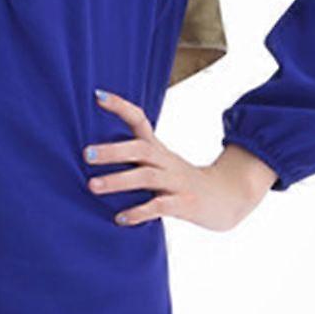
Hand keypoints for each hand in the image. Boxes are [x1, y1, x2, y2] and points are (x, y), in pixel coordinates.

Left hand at [83, 88, 277, 230]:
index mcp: (157, 149)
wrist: (229, 197)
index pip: (139, 120)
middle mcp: (166, 161)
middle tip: (86, 155)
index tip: (98, 95)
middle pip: (140, 148)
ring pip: (146, 177)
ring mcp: (176, 182)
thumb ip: (133, 156)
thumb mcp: (160, 162)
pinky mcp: (185, 204)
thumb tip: (92, 152)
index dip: (120, 106)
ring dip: (118, 181)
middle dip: (112, 151)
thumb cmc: (181, 180)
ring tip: (93, 186)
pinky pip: (160, 206)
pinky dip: (138, 212)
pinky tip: (119, 218)